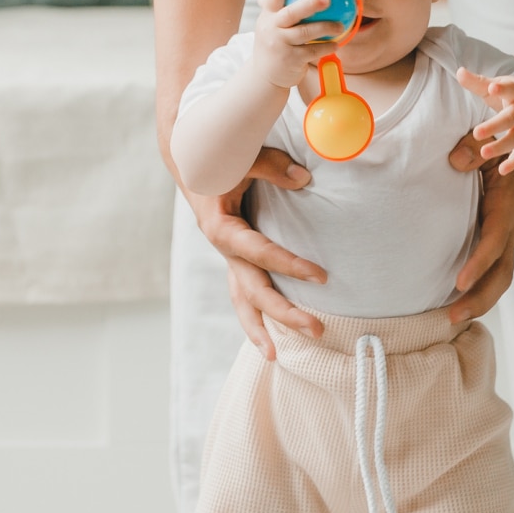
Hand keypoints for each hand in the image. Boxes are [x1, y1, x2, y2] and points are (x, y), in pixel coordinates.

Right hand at [187, 146, 326, 358]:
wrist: (192, 159)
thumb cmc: (220, 156)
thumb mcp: (241, 156)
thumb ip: (272, 166)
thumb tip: (305, 179)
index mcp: (221, 227)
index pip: (259, 253)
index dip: (289, 265)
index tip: (321, 277)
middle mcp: (223, 249)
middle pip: (252, 291)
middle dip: (284, 313)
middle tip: (317, 328)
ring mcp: (228, 257)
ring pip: (242, 300)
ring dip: (260, 328)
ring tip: (275, 357)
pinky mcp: (235, 259)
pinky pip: (244, 293)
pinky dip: (254, 316)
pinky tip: (268, 339)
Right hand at [251, 0, 345, 89]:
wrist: (264, 77)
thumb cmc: (274, 45)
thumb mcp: (271, 25)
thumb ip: (281, 9)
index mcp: (268, 16)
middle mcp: (271, 28)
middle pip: (291, 13)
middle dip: (310, 4)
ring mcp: (280, 44)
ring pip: (305, 32)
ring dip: (326, 27)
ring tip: (340, 25)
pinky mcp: (290, 59)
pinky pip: (312, 51)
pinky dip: (326, 47)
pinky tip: (336, 44)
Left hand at [446, 131, 513, 322]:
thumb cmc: (497, 145)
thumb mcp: (487, 140)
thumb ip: (473, 147)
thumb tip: (456, 160)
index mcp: (507, 203)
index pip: (495, 239)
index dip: (479, 262)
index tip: (459, 282)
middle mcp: (510, 224)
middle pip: (503, 270)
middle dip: (481, 296)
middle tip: (453, 315)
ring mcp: (507, 235)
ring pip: (501, 275)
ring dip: (480, 299)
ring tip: (452, 318)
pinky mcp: (499, 238)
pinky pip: (493, 268)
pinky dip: (479, 288)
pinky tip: (457, 301)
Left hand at [457, 68, 513, 174]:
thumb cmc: (512, 94)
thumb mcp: (498, 85)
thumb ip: (478, 82)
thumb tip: (459, 72)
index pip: (510, 89)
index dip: (502, 88)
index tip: (492, 87)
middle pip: (511, 118)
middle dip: (495, 126)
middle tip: (477, 133)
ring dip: (502, 146)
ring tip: (484, 152)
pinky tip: (502, 169)